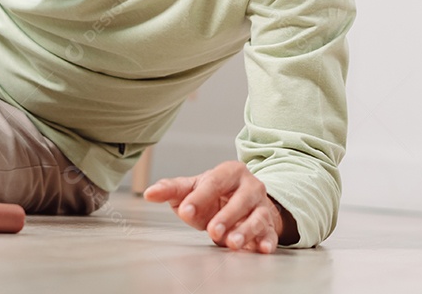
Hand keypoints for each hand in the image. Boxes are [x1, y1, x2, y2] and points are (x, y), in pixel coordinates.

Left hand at [143, 160, 295, 253]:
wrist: (242, 204)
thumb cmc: (215, 196)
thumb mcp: (193, 189)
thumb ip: (171, 190)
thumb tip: (150, 193)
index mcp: (230, 172)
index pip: (215, 182)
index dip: (200, 196)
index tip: (186, 211)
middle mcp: (250, 187)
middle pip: (242, 199)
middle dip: (227, 216)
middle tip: (212, 230)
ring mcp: (262, 206)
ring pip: (258, 217)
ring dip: (246, 231)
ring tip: (232, 243)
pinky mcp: (269, 225)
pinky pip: (271, 234)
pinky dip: (268, 241)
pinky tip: (262, 249)